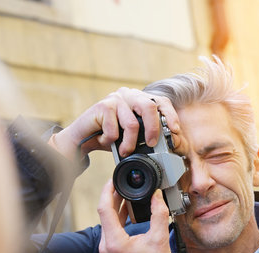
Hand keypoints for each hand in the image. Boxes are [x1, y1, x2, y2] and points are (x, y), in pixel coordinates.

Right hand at [51, 87, 181, 159]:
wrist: (82, 139)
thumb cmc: (109, 137)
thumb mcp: (133, 135)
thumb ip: (148, 134)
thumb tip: (169, 142)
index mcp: (139, 99)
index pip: (160, 102)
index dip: (170, 115)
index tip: (175, 130)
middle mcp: (128, 94)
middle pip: (149, 107)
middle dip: (153, 129)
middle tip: (151, 144)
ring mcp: (115, 99)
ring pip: (132, 124)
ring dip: (129, 143)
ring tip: (124, 151)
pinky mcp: (103, 106)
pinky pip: (114, 129)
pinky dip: (110, 140)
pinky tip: (104, 140)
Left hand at [97, 180, 178, 252]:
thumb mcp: (159, 237)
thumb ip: (158, 213)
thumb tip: (156, 196)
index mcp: (114, 241)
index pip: (104, 209)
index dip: (107, 191)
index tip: (112, 180)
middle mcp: (106, 246)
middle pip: (104, 214)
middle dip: (113, 197)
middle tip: (121, 183)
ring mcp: (107, 251)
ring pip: (107, 222)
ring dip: (116, 208)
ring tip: (126, 194)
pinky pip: (110, 230)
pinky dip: (118, 219)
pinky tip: (127, 212)